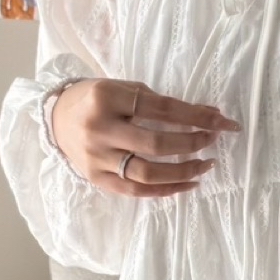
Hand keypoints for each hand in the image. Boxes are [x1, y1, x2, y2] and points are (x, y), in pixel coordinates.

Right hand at [51, 78, 239, 198]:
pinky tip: (188, 184)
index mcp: (107, 98)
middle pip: (156, 144)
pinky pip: (136, 190)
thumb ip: (162, 103)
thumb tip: (210, 114)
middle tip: (211, 141)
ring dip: (183, 172)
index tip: (224, 123)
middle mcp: (100, 129)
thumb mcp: (125, 89)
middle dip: (191, 143)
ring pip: (147, 173)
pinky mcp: (97, 179)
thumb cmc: (97, 99)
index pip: (162, 110)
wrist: (55, 118)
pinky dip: (166, 190)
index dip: (197, 117)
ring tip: (205, 166)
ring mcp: (97, 158)